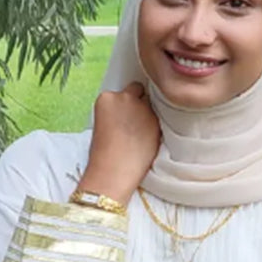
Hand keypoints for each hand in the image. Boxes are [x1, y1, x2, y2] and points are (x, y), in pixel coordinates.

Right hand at [78, 82, 160, 205]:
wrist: (113, 171)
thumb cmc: (103, 154)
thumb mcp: (102, 124)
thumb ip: (116, 112)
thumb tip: (128, 112)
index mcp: (107, 98)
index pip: (121, 92)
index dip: (124, 104)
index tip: (122, 117)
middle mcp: (125, 97)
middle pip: (138, 90)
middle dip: (138, 101)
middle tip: (135, 121)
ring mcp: (143, 107)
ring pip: (150, 104)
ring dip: (148, 113)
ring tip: (142, 133)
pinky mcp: (156, 120)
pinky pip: (159, 118)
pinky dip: (155, 126)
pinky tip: (148, 139)